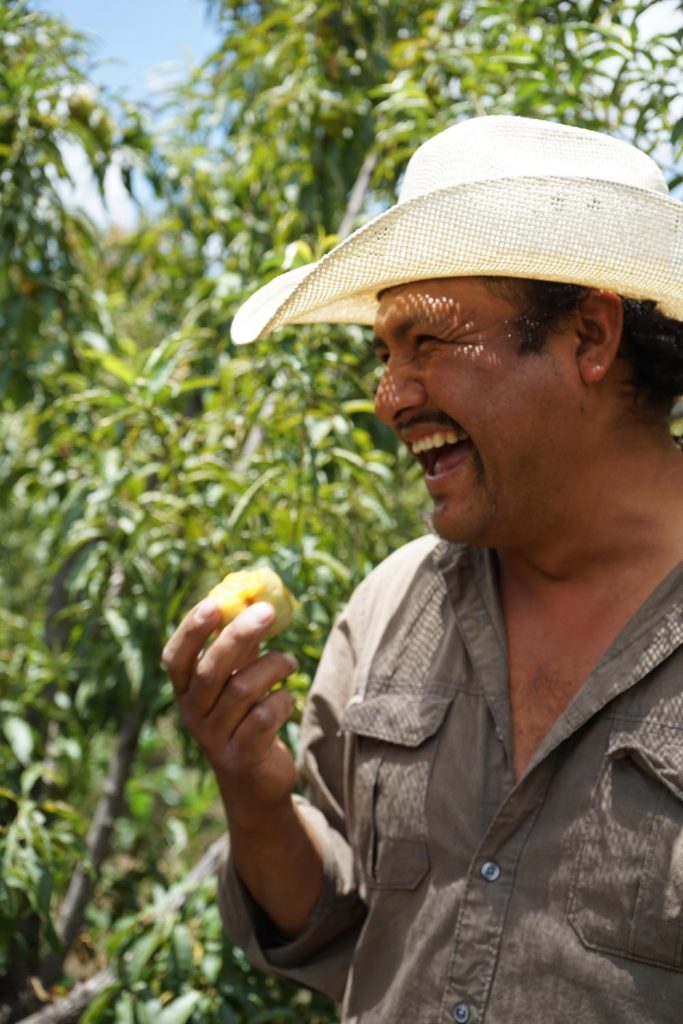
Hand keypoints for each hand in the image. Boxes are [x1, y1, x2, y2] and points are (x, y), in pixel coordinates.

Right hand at [162, 597, 297, 824]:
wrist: (253, 782)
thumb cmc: (245, 718)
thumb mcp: (235, 681)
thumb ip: (240, 648)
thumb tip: (257, 601)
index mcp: (185, 690)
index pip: (175, 657)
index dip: (191, 630)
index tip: (215, 603)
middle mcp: (193, 713)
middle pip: (210, 670)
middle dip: (239, 636)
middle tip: (267, 611)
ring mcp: (214, 738)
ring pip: (241, 690)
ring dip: (272, 667)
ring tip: (290, 662)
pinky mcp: (241, 757)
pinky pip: (262, 719)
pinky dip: (280, 701)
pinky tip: (287, 697)